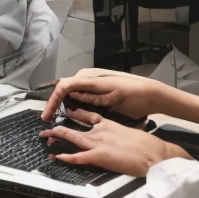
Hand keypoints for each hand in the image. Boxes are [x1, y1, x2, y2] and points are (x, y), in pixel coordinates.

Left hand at [39, 109, 190, 177]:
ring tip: (44, 138)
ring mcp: (97, 143)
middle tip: (46, 129)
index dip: (75, 113)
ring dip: (55, 138)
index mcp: (108, 124)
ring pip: (70, 137)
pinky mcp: (98, 156)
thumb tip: (117, 138)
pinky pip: (77, 157)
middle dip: (57, 128)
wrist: (155, 155)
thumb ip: (119, 133)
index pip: (87, 114)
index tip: (66, 111)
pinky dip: (65, 157)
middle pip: (73, 126)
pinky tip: (56, 157)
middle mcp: (99, 131)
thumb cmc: (148, 146)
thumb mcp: (131, 133)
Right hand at [41, 68, 170, 121]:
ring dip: (60, 105)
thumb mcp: (113, 96)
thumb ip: (91, 96)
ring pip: (68, 92)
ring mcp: (90, 83)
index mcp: (89, 77)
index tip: (47, 117)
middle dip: (53, 104)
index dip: (52, 102)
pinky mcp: (95, 90)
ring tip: (53, 118)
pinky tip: (67, 114)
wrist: (151, 94)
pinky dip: (70, 104)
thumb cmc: (134, 95)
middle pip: (63, 89)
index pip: (63, 87)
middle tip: (47, 120)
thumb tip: (70, 96)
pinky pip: (77, 95)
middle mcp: (86, 77)